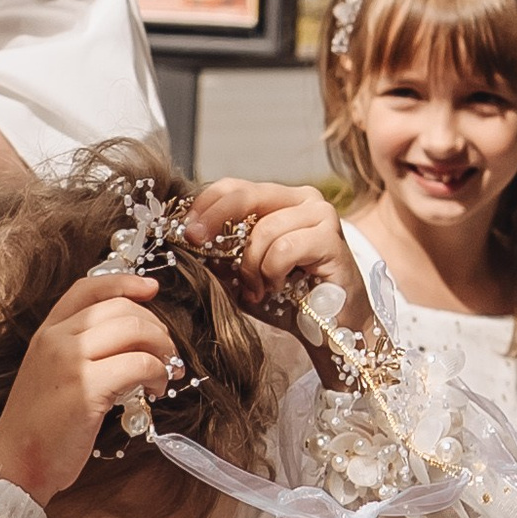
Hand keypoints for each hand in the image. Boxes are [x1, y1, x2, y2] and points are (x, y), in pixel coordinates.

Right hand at [0, 269, 173, 502]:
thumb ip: (80, 351)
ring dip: (162, 350)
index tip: (152, 289)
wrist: (15, 463)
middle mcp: (56, 339)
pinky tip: (154, 391)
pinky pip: (138, 365)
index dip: (125, 283)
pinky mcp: (86, 388)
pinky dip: (157, 374)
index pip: (88, 288)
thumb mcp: (50, 374)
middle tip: (167, 354)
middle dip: (156, 327)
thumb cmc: (39, 427)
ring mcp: (69, 361)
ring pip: (134, 330)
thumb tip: (131, 339)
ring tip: (163, 375)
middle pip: (121, 309)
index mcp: (47, 332)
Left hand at [180, 176, 370, 340]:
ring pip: (264, 229)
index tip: (184, 230)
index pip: (234, 187)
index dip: (204, 204)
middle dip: (214, 219)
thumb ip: (220, 252)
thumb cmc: (287, 299)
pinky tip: (279, 287)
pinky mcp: (332, 238)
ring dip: (252, 266)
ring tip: (257, 289)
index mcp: (280, 200)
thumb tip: (187, 238)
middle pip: (245, 194)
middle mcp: (303, 199)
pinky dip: (273, 272)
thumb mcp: (242, 273)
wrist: (330, 330)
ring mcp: (320, 215)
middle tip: (196, 242)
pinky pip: (284, 248)